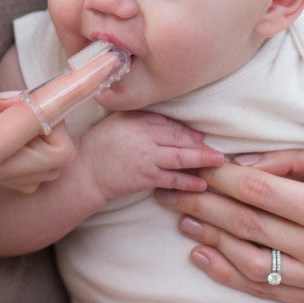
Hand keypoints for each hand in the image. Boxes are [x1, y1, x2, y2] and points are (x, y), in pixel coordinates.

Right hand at [0, 46, 64, 208]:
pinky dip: (34, 131)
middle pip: (57, 151)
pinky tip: (7, 107)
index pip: (40, 119)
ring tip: (8, 94)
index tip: (107, 60)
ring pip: (45, 158)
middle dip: (61, 111)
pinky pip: (25, 158)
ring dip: (46, 123)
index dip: (76, 86)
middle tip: (21, 80)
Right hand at [74, 112, 222, 202]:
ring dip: (201, 160)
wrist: (85, 170)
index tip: (201, 135)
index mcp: (139, 122)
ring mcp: (146, 159)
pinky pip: (171, 180)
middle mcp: (145, 138)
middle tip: (218, 150)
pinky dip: (187, 182)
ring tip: (218, 163)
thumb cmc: (100, 143)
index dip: (188, 131)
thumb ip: (143, 118)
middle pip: (179, 140)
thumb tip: (169, 122)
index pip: (169, 124)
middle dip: (200, 145)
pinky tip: (200, 184)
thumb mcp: (119, 121)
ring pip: (180, 158)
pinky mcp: (145, 179)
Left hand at [153, 146, 303, 302]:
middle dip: (201, 205)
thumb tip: (237, 166)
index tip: (192, 166)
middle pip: (248, 226)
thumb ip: (287, 160)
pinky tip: (201, 254)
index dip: (220, 178)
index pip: (260, 193)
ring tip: (181, 220)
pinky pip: (263, 290)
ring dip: (209, 240)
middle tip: (168, 191)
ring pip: (250, 262)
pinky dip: (227, 274)